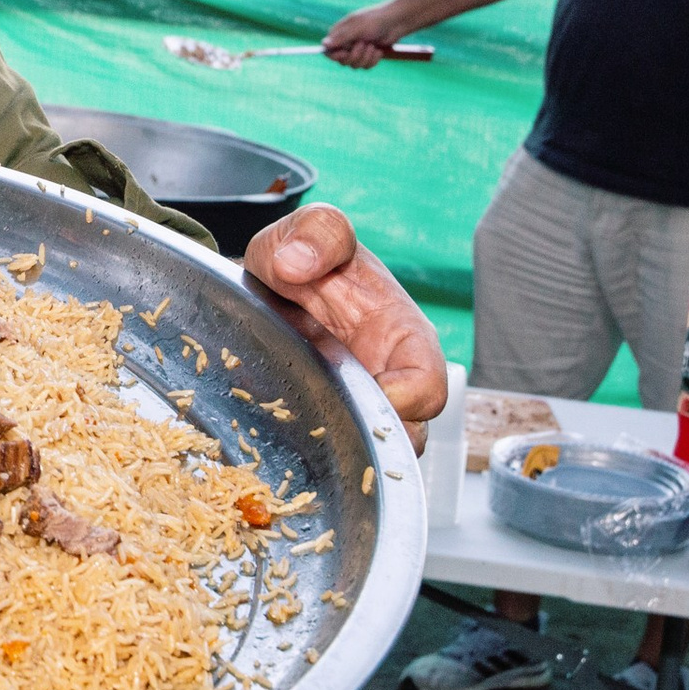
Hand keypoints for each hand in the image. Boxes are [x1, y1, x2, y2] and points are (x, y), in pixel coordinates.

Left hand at [245, 202, 447, 449]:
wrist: (259, 284)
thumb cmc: (301, 257)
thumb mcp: (308, 230)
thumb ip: (318, 231)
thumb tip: (298, 262)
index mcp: (399, 333)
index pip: (429, 383)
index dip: (411, 399)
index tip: (374, 393)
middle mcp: (383, 378)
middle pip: (404, 436)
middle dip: (374, 443)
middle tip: (325, 428)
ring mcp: (350, 405)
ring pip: (366, 456)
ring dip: (338, 456)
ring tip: (292, 439)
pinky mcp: (317, 422)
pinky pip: (324, 456)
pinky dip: (304, 460)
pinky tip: (271, 447)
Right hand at [322, 3, 405, 69]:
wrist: (396, 22)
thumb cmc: (376, 21)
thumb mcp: (357, 28)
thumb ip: (341, 38)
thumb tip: (324, 45)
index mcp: (339, 34)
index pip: (329, 51)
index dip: (336, 55)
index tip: (345, 53)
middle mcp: (346, 43)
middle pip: (342, 61)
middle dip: (355, 56)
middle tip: (364, 45)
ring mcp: (357, 50)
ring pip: (354, 65)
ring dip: (366, 57)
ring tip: (373, 46)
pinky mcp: (367, 55)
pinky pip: (365, 66)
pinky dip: (373, 60)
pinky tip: (379, 50)